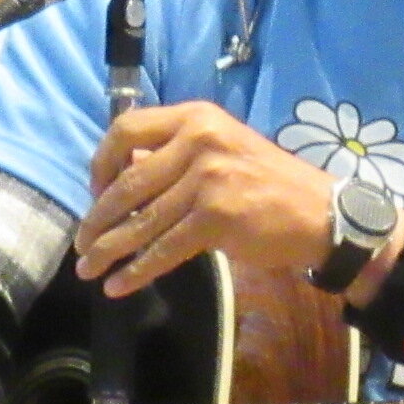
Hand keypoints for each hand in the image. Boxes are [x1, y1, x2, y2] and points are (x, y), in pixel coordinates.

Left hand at [75, 102, 336, 296]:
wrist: (321, 213)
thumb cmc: (268, 183)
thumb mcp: (221, 148)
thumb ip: (175, 154)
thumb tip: (120, 177)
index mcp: (195, 118)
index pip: (126, 129)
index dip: (101, 164)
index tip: (96, 193)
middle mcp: (198, 140)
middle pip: (127, 182)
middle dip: (96, 218)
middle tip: (82, 242)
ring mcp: (207, 178)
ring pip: (140, 221)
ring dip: (108, 249)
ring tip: (87, 268)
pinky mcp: (216, 217)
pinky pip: (163, 249)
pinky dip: (137, 271)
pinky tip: (118, 285)